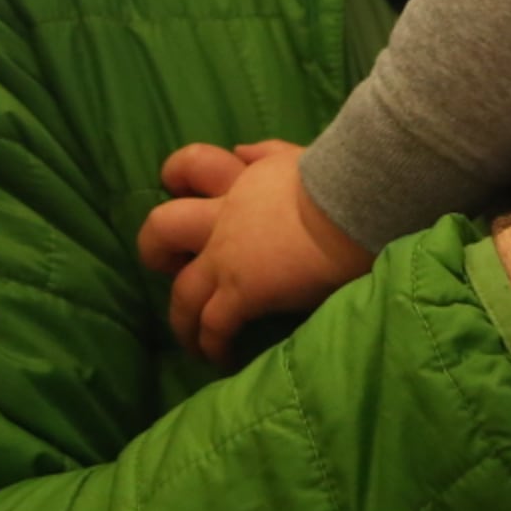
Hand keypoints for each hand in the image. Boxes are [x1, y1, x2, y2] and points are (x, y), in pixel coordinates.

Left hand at [136, 142, 373, 364]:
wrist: (355, 203)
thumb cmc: (339, 178)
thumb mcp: (298, 155)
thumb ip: (267, 153)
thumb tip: (241, 151)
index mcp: (238, 180)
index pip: (193, 165)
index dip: (178, 175)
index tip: (183, 191)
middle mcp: (221, 218)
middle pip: (161, 228)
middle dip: (155, 251)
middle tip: (170, 269)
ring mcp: (226, 259)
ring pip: (182, 294)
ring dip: (182, 321)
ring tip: (192, 340)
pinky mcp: (241, 294)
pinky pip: (213, 326)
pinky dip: (212, 345)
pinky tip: (223, 358)